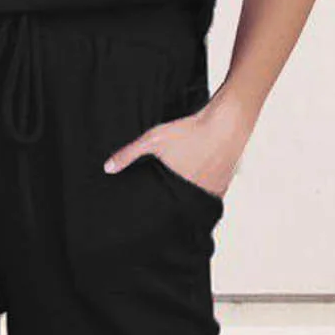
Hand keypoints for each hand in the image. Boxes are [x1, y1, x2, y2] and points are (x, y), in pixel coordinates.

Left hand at [102, 99, 253, 198]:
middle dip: (172, 206)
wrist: (225, 122)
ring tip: (181, 191)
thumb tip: (108, 167)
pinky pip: (211, 195)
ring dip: (189, 200)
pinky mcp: (225, 185)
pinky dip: (204, 193)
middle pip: (181, 207)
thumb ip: (129, 154)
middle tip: (164, 202)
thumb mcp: (154, 139)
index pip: (164, 208)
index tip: (150, 212)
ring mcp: (213, 190)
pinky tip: (198, 185)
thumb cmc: (190, 130)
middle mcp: (197, 193)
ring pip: (197, 203)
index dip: (156, 209)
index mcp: (179, 187)